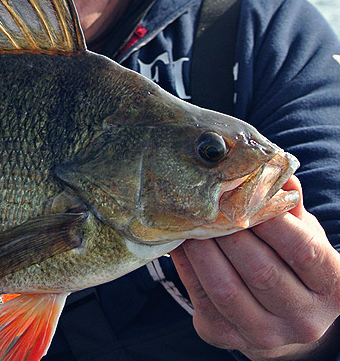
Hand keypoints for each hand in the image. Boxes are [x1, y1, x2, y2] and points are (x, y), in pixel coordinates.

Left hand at [170, 177, 339, 359]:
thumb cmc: (291, 264)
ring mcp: (265, 334)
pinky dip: (186, 265)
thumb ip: (289, 206)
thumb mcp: (303, 235)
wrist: (278, 317)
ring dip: (202, 249)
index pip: (303, 250)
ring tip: (190, 221)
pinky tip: (180, 242)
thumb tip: (271, 168)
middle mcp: (304, 319)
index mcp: (332, 288)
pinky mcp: (225, 336)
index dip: (272, 220)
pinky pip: (199, 296)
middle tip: (209, 204)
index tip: (247, 194)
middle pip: (260, 270)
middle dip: (230, 232)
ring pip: (225, 287)